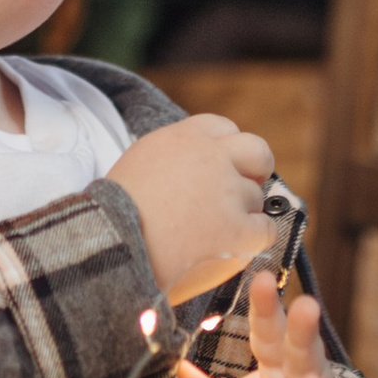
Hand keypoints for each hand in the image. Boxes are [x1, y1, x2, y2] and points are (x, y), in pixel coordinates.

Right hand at [106, 115, 273, 294]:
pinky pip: (265, 230)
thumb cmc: (118, 214)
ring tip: (208, 234)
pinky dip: (252, 241)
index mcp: (185, 137)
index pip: (224, 128)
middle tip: (241, 192)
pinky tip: (228, 249)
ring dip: (241, 213)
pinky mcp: (239, 230)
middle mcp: (213, 157)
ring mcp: (229, 193)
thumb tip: (200, 163)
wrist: (112, 249)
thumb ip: (177, 154)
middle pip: (257, 151)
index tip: (221, 167)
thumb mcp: (141, 161)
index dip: (226, 150)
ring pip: (256, 197)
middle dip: (254, 169)